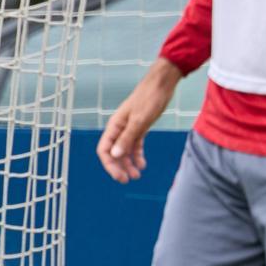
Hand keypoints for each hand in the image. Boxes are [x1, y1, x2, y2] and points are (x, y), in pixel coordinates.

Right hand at [98, 60, 181, 182]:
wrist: (161, 84)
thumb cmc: (149, 99)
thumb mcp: (139, 120)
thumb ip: (127, 138)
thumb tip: (114, 155)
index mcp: (114, 126)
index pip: (104, 149)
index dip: (109, 164)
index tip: (119, 176)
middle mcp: (119, 129)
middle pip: (113, 152)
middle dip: (118, 167)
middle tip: (127, 180)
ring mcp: (129, 128)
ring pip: (124, 150)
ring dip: (128, 164)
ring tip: (136, 176)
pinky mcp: (140, 127)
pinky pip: (135, 145)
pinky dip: (137, 156)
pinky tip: (143, 165)